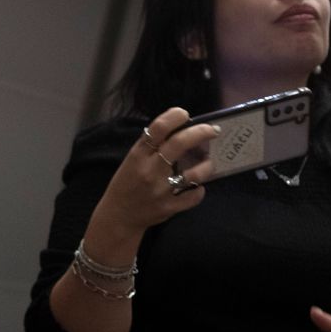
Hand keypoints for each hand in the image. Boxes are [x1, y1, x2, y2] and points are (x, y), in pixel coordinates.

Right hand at [90, 108, 220, 238]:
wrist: (118, 217)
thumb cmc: (126, 184)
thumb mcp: (131, 161)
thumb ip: (150, 147)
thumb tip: (178, 129)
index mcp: (138, 155)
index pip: (158, 128)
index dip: (175, 116)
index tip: (185, 114)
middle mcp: (150, 170)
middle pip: (179, 144)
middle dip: (201, 132)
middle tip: (212, 130)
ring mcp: (160, 190)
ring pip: (193, 173)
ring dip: (207, 166)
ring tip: (209, 163)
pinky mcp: (168, 207)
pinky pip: (194, 196)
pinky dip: (199, 191)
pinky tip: (197, 188)